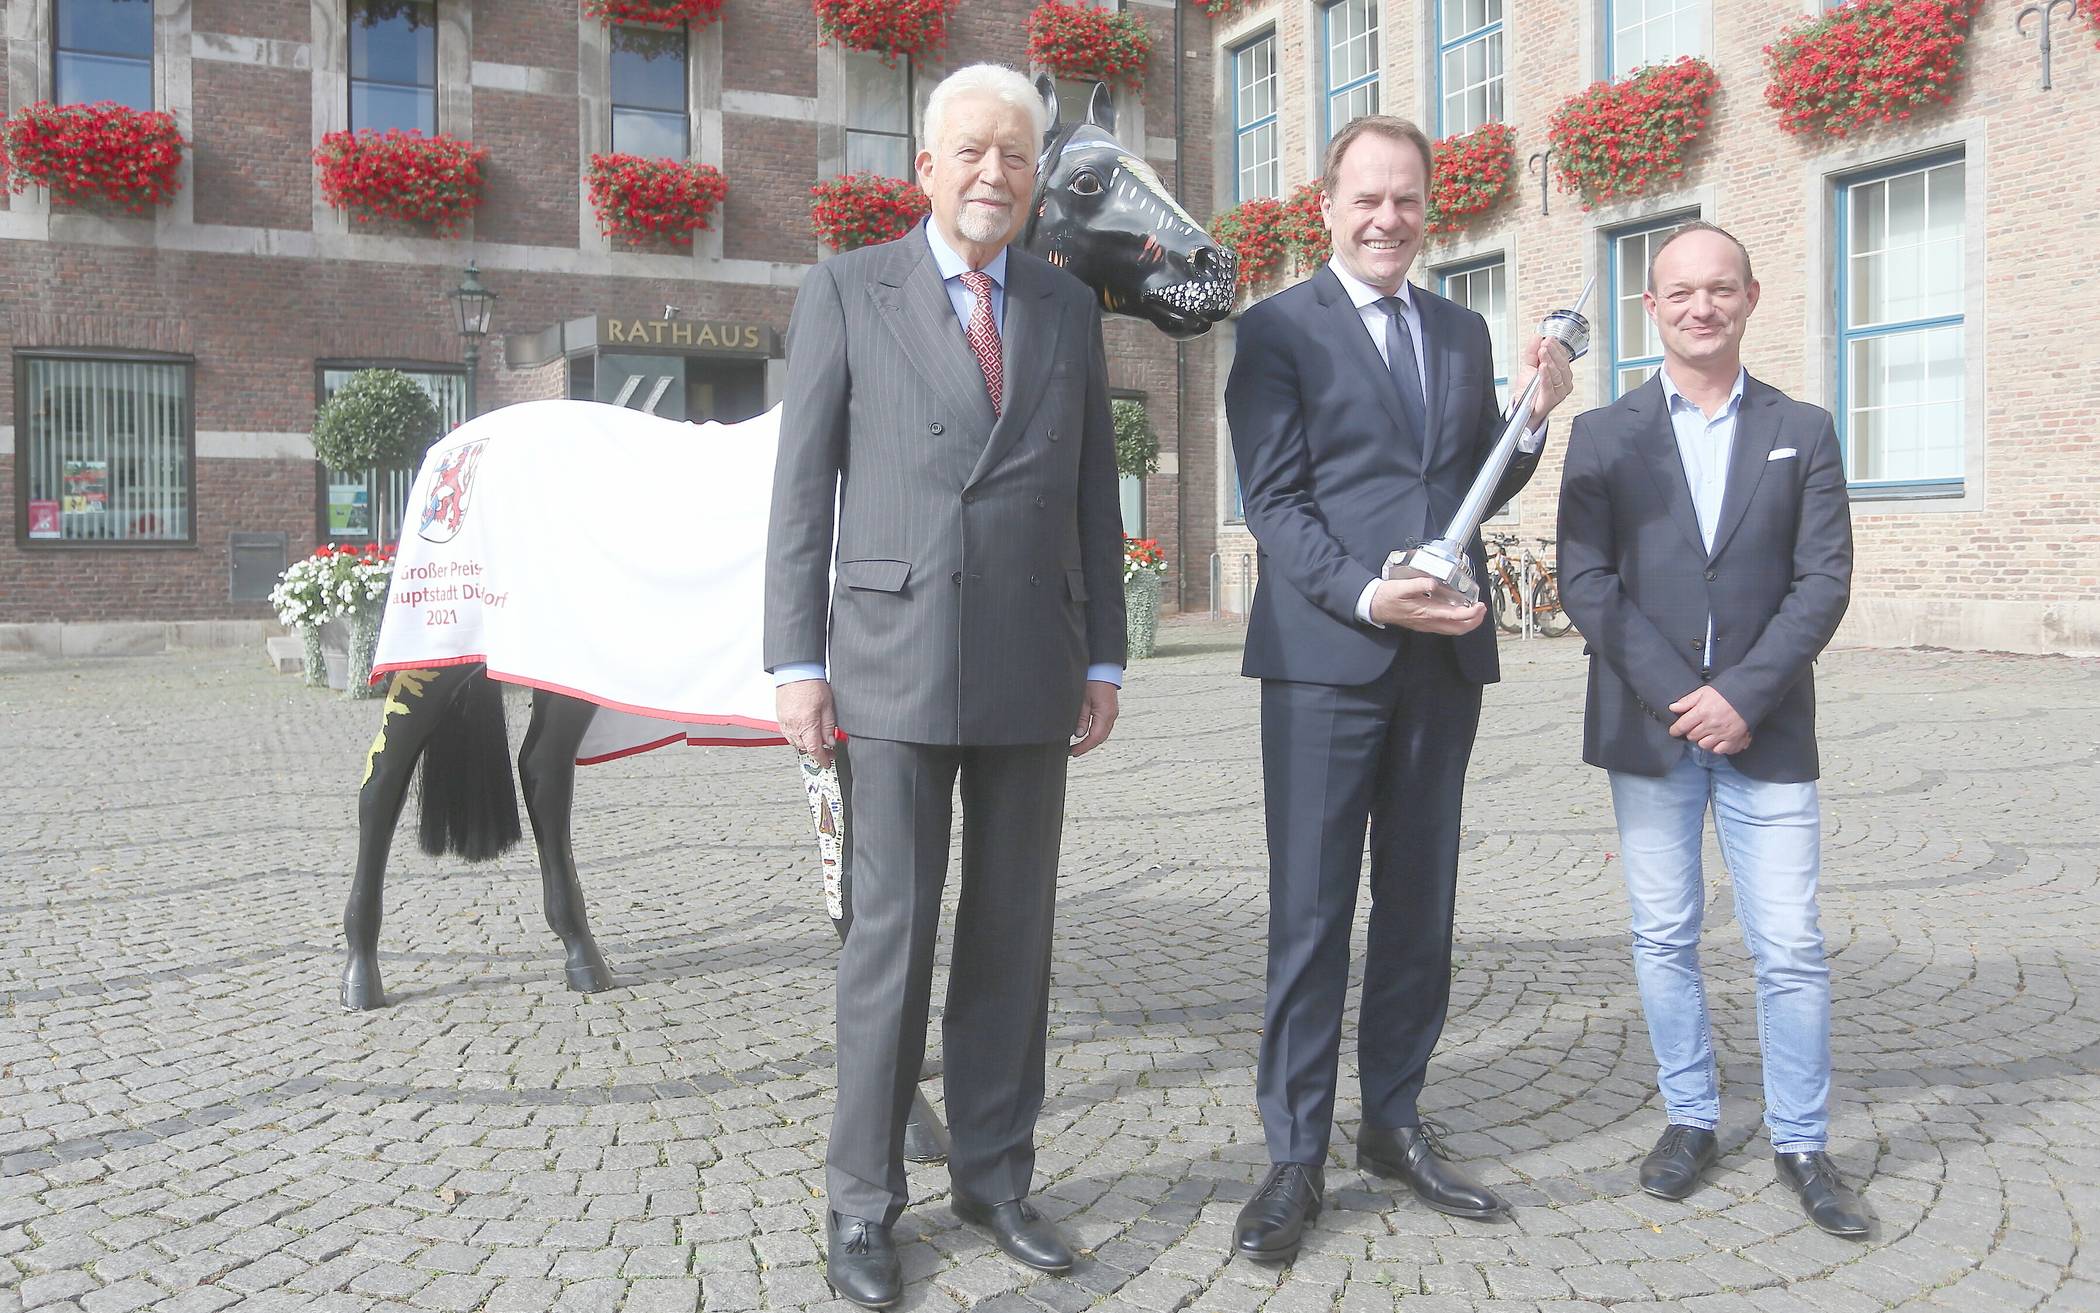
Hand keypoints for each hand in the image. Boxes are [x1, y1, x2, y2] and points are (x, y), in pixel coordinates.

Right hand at [776, 678, 837, 766]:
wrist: (795, 670)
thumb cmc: (811, 684)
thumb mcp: (828, 706)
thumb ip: (829, 726)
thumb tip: (831, 741)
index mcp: (806, 724)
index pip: (815, 750)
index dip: (822, 759)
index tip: (827, 762)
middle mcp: (793, 726)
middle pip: (804, 747)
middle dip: (816, 751)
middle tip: (827, 748)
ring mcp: (785, 722)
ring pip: (795, 742)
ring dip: (806, 744)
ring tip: (816, 738)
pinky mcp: (780, 717)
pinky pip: (788, 733)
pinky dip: (797, 736)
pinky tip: (804, 731)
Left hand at [1071, 680, 1118, 756]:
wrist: (1103, 667)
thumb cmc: (1092, 680)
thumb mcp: (1083, 699)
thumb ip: (1081, 718)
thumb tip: (1079, 735)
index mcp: (1105, 714)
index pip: (1095, 737)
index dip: (1083, 747)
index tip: (1073, 752)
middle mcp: (1111, 715)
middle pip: (1100, 738)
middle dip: (1087, 746)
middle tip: (1074, 752)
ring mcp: (1112, 713)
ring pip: (1103, 733)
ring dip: (1091, 741)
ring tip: (1078, 746)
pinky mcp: (1110, 710)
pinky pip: (1103, 726)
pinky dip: (1095, 733)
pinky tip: (1086, 734)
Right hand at [1368, 576, 1486, 634]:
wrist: (1373, 607)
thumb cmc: (1386, 596)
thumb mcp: (1401, 587)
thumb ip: (1419, 584)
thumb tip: (1434, 583)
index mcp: (1426, 612)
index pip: (1454, 616)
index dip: (1470, 613)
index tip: (1479, 605)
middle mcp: (1428, 622)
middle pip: (1458, 628)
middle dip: (1474, 621)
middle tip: (1482, 610)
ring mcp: (1426, 625)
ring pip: (1452, 630)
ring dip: (1467, 623)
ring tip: (1475, 612)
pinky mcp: (1424, 624)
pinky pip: (1445, 627)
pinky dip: (1457, 623)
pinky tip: (1459, 613)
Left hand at [1516, 332, 1574, 427]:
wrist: (1524, 408)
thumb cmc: (1530, 390)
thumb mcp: (1529, 366)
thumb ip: (1532, 351)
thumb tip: (1537, 336)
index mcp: (1561, 372)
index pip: (1563, 356)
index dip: (1556, 347)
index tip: (1548, 338)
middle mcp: (1564, 381)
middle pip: (1561, 364)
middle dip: (1553, 352)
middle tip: (1545, 343)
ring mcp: (1560, 391)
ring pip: (1557, 373)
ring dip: (1549, 360)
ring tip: (1543, 352)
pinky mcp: (1552, 398)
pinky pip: (1549, 385)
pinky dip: (1546, 375)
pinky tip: (1542, 367)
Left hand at [1668, 685, 1751, 754]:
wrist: (1749, 693)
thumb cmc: (1725, 691)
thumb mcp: (1703, 692)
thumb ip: (1687, 701)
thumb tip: (1672, 708)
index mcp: (1702, 712)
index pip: (1682, 726)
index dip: (1675, 730)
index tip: (1674, 731)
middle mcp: (1711, 725)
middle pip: (1692, 736)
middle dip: (1691, 732)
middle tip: (1695, 727)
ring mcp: (1723, 733)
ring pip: (1704, 745)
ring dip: (1702, 740)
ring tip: (1706, 733)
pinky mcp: (1734, 739)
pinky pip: (1720, 750)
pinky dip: (1716, 747)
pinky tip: (1717, 740)